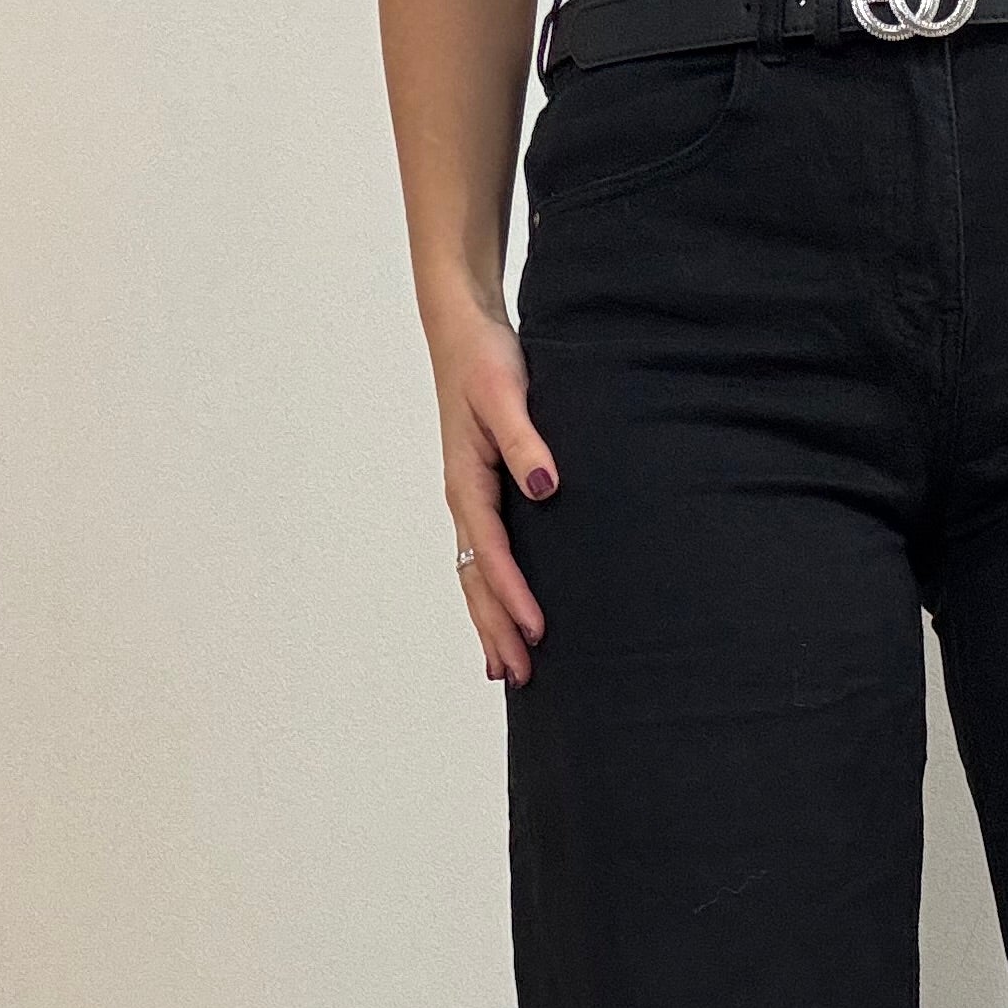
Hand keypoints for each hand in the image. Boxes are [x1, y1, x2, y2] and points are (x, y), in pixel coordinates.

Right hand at [425, 286, 557, 685]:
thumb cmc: (486, 359)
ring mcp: (469, 500)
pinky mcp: (482, 494)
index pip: (490, 553)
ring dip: (490, 622)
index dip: (513, 596)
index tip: (536, 632)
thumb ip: (527, 442)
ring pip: (474, 576)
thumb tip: (545, 489)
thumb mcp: (506, 394)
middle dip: (495, 629)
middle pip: (475, 580)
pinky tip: (507, 619)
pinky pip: (482, 558)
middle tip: (519, 676)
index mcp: (466, 481)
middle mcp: (463, 498)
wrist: (463, 330)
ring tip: (506, 669)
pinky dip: (491, 595)